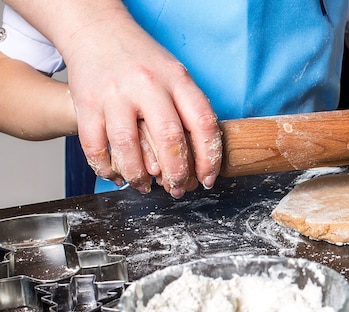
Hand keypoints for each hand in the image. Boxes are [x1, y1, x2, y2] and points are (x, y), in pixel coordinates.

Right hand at [66, 14, 221, 196]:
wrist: (97, 32)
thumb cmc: (142, 61)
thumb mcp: (175, 75)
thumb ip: (189, 109)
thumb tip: (200, 159)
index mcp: (176, 79)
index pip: (202, 124)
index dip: (208, 158)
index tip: (207, 178)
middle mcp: (147, 85)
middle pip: (169, 140)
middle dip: (177, 174)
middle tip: (177, 189)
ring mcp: (114, 95)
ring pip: (128, 149)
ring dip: (139, 177)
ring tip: (146, 186)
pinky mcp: (86, 104)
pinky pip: (95, 148)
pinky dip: (106, 170)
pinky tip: (118, 177)